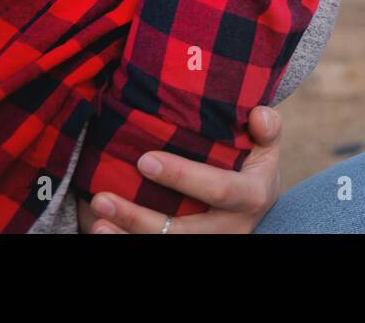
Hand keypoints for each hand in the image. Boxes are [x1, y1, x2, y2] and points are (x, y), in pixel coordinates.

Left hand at [78, 105, 283, 233]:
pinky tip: (104, 232)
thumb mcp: (267, 146)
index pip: (217, 188)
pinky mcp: (193, 249)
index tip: (144, 159)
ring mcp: (212, 244)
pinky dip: (129, 242)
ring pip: (167, 246)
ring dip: (127, 235)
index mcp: (252, 196)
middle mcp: (232, 229)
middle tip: (102, 198)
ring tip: (96, 220)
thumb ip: (268, 127)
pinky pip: (159, 250)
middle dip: (139, 218)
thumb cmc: (253, 167)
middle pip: (182, 231)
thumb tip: (257, 115)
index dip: (181, 176)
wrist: (256, 206)